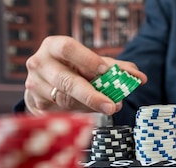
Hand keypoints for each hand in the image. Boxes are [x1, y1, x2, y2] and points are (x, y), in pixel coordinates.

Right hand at [23, 35, 146, 115]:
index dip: (88, 59)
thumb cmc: (74, 67)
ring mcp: (34, 86)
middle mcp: (39, 64)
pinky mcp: (36, 105)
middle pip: (66, 81)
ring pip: (65, 101)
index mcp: (53, 47)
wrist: (47, 83)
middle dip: (91, 95)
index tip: (106, 70)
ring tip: (108, 107)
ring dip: (90, 106)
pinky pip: (63, 113)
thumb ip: (117, 68)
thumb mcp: (93, 63)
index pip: (68, 49)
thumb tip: (140, 78)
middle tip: (112, 105)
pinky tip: (90, 110)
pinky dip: (81, 113)